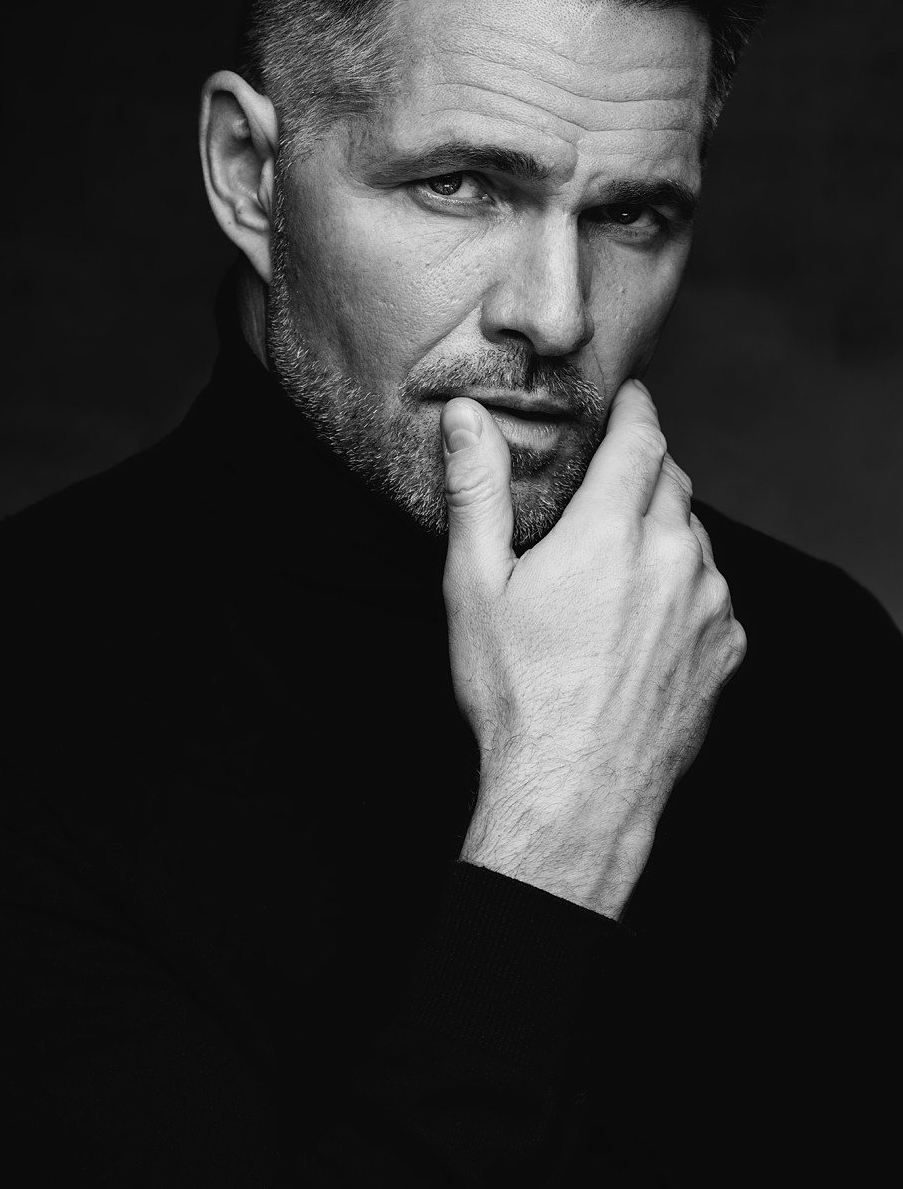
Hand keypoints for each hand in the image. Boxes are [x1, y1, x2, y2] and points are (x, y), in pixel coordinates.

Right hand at [441, 379, 745, 918]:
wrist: (574, 795)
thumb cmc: (517, 694)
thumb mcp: (475, 586)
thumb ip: (476, 490)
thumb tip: (465, 417)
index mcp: (611, 532)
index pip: (642, 439)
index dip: (636, 409)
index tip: (630, 398)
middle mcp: (675, 558)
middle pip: (673, 481)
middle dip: (646, 467)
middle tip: (610, 479)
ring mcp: (709, 606)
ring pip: (697, 536)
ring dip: (666, 528)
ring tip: (621, 557)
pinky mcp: (726, 649)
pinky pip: (713, 592)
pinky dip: (685, 584)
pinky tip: (644, 616)